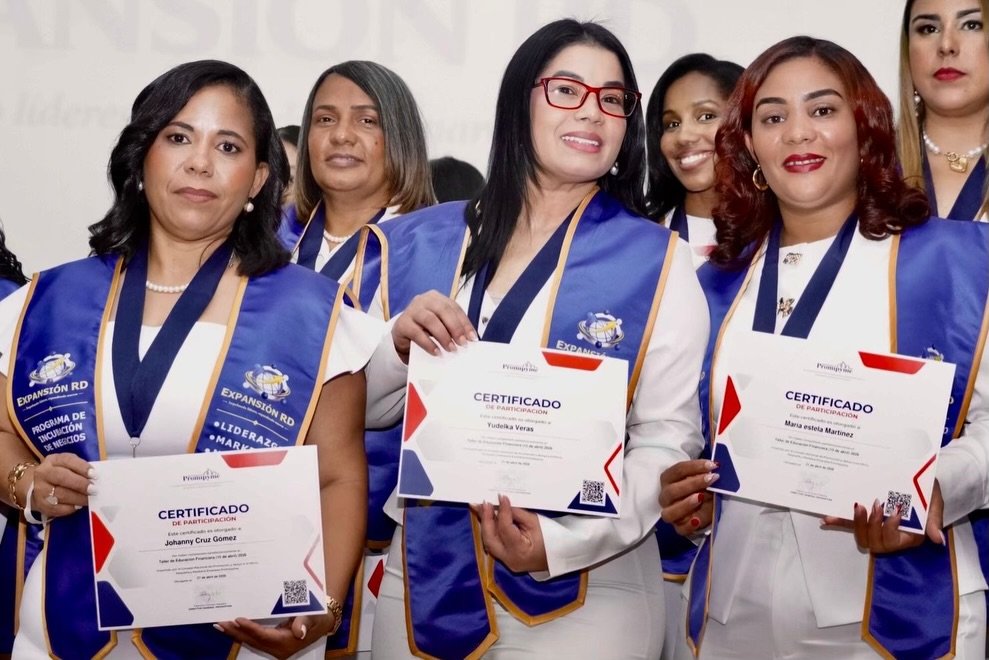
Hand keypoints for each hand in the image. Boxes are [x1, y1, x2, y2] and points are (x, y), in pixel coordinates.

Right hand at [30, 453, 93, 518]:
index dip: (82, 468)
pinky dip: (69, 508)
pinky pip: (56, 508)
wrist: (36, 486)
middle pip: (62, 477)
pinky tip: (78, 506)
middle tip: (94, 489)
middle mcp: (43, 473)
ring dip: (78, 498)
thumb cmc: (59, 473)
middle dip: (80, 484)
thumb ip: (80, 468)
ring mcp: (40, 489)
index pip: (68, 461)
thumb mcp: (68, 465)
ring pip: (60, 494)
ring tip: (88, 499)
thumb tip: (95, 477)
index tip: (95, 475)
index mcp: (53, 460)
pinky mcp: (40, 504)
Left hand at [214, 613, 333, 658]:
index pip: (264, 636)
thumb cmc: (318, 616)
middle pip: (252, 641)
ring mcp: (273, 647)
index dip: (251, 629)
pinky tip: (232, 627)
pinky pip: (253, 639)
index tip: (238, 620)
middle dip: (235, 633)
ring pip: (250, 641)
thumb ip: (305, 622)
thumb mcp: (314, 616)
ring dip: (235, 634)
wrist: (323, 622)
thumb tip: (300, 631)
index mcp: (287, 642)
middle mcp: (277, 648)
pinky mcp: (271, 642)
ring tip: (220, 624)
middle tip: (219, 623)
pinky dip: (242, 633)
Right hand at [392, 291, 475, 362]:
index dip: (464, 322)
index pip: (454, 307)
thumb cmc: (424, 328)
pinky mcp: (402, 324)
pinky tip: (436, 352)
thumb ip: (452, 327)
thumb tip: (468, 339)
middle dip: (455, 328)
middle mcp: (423, 300)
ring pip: (430, 320)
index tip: (472, 338)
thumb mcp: (440, 325)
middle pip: (443, 310)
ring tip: (451, 349)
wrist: (402, 335)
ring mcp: (411, 310)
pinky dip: (428, 343)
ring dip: (443, 335)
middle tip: (462, 343)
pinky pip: (417, 333)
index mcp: (436, 298)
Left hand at [474, 495, 547, 572]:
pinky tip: (488, 519)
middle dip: (485, 519)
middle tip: (484, 502)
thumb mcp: (535, 523)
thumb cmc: (550, 538)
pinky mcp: (504, 559)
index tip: (501, 497)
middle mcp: (509, 558)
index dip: (502, 511)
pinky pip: (493, 544)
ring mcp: (506, 561)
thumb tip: (502, 503)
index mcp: (520, 550)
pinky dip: (490, 531)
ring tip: (482, 508)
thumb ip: (517, 514)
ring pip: (488, 542)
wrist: (558, 556)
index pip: (505, 528)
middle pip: (490, 538)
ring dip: (486, 524)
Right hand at [659, 460, 717, 535]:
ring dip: (685, 504)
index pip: (677, 470)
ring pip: (669, 512)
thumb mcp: (703, 478)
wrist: (702, 505)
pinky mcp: (679, 527)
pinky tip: (698, 520)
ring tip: (701, 497)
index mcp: (668, 479)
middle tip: (711, 479)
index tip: (712, 465)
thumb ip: (706, 473)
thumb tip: (716, 467)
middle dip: (692, 484)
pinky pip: (680, 529)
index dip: (695, 467)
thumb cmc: (700, 487)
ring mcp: (670, 513)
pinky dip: (688, 525)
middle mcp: (666, 496)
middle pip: (672, 491)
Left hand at [821, 481, 944, 552]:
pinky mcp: (863, 518)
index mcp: (907, 536)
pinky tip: (826, 519)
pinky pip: (849, 525)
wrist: (917, 478)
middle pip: (874, 543)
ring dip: (856, 524)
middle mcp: (890, 536)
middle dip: (871, 525)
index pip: (893, 541)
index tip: (894, 511)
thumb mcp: (934, 502)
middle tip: (874, 505)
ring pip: (862, 537)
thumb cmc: (927, 492)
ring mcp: (875, 528)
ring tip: (858, 505)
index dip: (890, 529)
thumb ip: (933, 519)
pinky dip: (838, 523)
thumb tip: (938, 539)